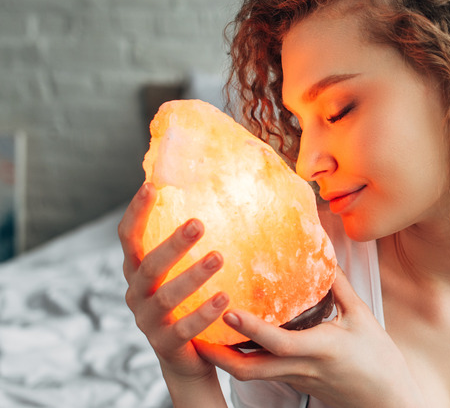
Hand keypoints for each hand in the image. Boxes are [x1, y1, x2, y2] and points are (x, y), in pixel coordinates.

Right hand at [119, 183, 228, 381]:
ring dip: (192, 275)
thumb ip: (187, 247)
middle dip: (172, 244)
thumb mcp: (182, 275)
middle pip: (149, 266)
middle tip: (198, 223)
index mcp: (138, 272)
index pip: (129, 238)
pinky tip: (225, 297)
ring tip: (218, 257)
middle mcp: (136, 294)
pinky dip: (203, 312)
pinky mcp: (165, 344)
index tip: (151, 186)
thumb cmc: (188, 305)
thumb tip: (209, 200)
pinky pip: (184, 328)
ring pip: (166, 296)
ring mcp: (148, 321)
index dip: (136, 213)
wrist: (188, 359)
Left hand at [195, 268, 424, 407]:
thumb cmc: (379, 361)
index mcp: (320, 350)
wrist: (386, 401)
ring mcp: (296, 379)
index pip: (279, 343)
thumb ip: (341, 287)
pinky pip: (262, 372)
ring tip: (202, 335)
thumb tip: (324, 256)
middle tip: (191, 332)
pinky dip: (243, 359)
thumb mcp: (363, 318)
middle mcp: (302, 368)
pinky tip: (234, 343)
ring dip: (224, 359)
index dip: (251, 329)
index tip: (227, 311)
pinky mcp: (296, 383)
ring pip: (250, 374)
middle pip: (248, 370)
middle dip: (217, 355)